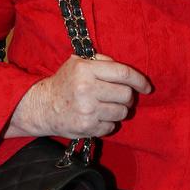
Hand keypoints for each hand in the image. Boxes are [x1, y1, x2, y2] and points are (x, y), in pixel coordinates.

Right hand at [6, 54, 150, 138]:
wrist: (41, 106)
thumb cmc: (65, 81)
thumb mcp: (79, 62)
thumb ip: (103, 62)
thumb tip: (127, 72)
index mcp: (87, 70)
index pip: (124, 74)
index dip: (140, 80)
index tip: (147, 87)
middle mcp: (87, 89)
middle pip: (126, 94)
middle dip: (128, 96)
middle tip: (122, 97)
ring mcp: (87, 110)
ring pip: (121, 112)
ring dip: (120, 110)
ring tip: (109, 107)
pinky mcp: (85, 128)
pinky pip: (111, 127)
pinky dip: (110, 123)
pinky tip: (100, 117)